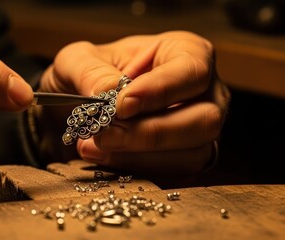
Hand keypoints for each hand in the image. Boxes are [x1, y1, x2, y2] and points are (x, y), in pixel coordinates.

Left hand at [39, 31, 229, 178]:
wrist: (84, 102)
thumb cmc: (92, 72)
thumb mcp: (78, 59)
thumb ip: (89, 70)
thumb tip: (108, 91)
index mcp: (187, 52)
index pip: (192, 72)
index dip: (161, 90)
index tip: (123, 106)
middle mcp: (205, 93)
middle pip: (205, 120)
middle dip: (152, 133)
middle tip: (106, 134)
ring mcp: (199, 130)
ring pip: (192, 155)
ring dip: (140, 157)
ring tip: (94, 146)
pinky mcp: (186, 159)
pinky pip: (174, 174)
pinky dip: (136, 170)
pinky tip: (103, 157)